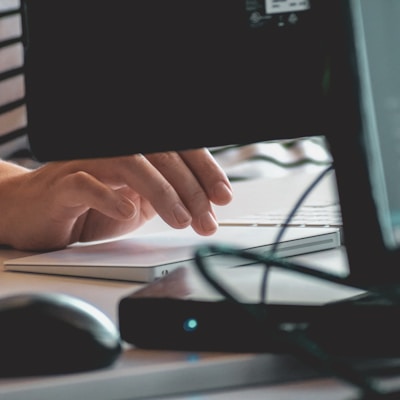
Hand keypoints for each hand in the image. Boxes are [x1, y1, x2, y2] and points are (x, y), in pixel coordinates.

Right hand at [0, 148, 231, 250]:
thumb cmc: (88, 207)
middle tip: (207, 218)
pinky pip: (87, 184)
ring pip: (131, 164)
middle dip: (191, 189)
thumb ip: (165, 196)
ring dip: (162, 193)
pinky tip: (129, 213)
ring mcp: (86, 163)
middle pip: (161, 156)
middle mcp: (112, 150)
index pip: (177, 151)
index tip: (222, 196)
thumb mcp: (137, 202)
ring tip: (181, 220)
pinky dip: (111, 197)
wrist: (35, 214)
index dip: (204, 170)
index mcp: (135, 153)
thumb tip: (204, 201)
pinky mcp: (62, 184)